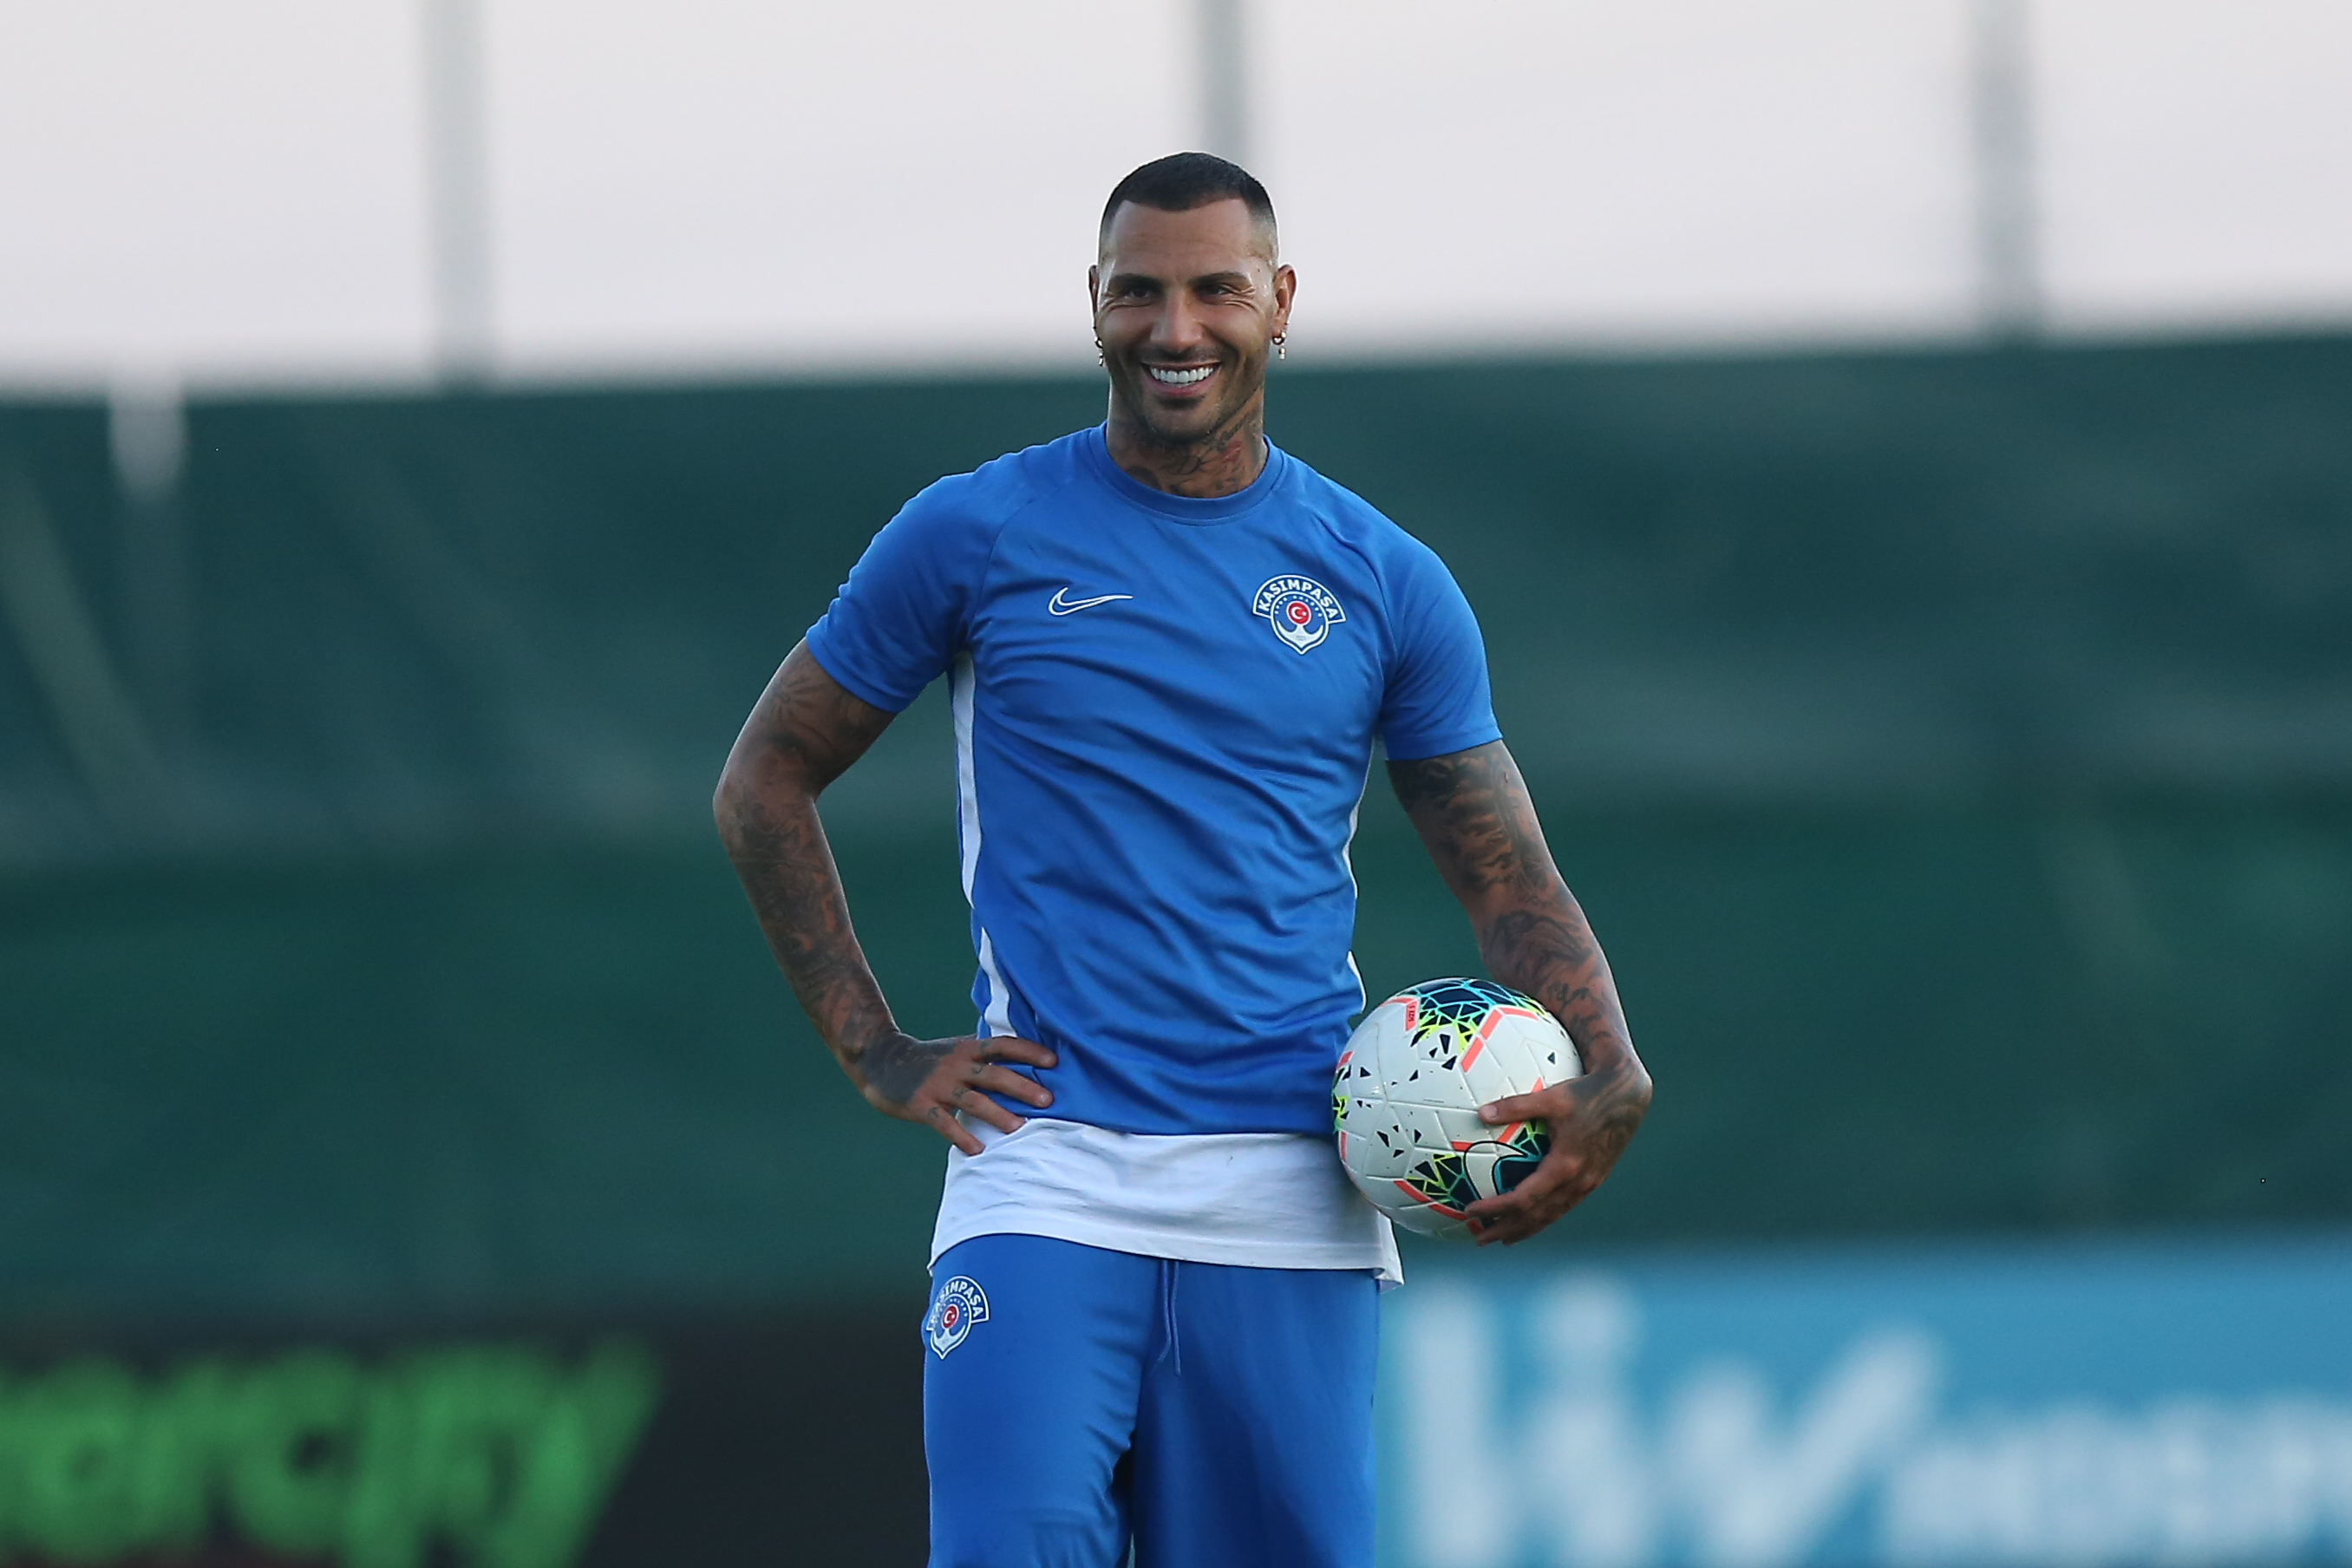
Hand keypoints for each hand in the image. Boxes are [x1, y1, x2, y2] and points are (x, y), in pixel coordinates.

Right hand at [855, 1032, 1056, 1154]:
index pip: (1002, 1046)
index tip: (1053, 1061)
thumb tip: (1023, 1054)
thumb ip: (984, 1052)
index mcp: (967, 1049)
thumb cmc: (928, 1057)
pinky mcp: (920, 1104)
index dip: (1028, 1052)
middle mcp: (956, 1065)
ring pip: (973, 1100)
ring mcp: (938, 1085)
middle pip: (994, 1074)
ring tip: (1019, 1128)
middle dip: (1022, 1086)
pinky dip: (961, 1136)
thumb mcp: (956, 1048)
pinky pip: (943, 1123)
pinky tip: (977, 1149)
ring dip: (997, 1114)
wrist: (881, 1059)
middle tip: (1048, 1099)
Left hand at [1462, 1062, 1650, 1245]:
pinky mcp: (1594, 1178)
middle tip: (1480, 1238)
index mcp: (1565, 1166)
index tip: (1471, 1211)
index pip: (1523, 1199)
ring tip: (1504, 1238)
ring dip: (1526, 1229)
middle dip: (1507, 1230)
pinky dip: (1545, 1216)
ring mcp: (1588, 1183)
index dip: (1496, 1209)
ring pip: (1552, 1215)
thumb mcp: (1551, 1097)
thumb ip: (1515, 1105)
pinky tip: (1534, 1216)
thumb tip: (1482, 1112)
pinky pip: (1565, 1205)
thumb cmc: (1588, 1093)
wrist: (1629, 1095)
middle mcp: (1578, 1181)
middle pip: (1536, 1216)